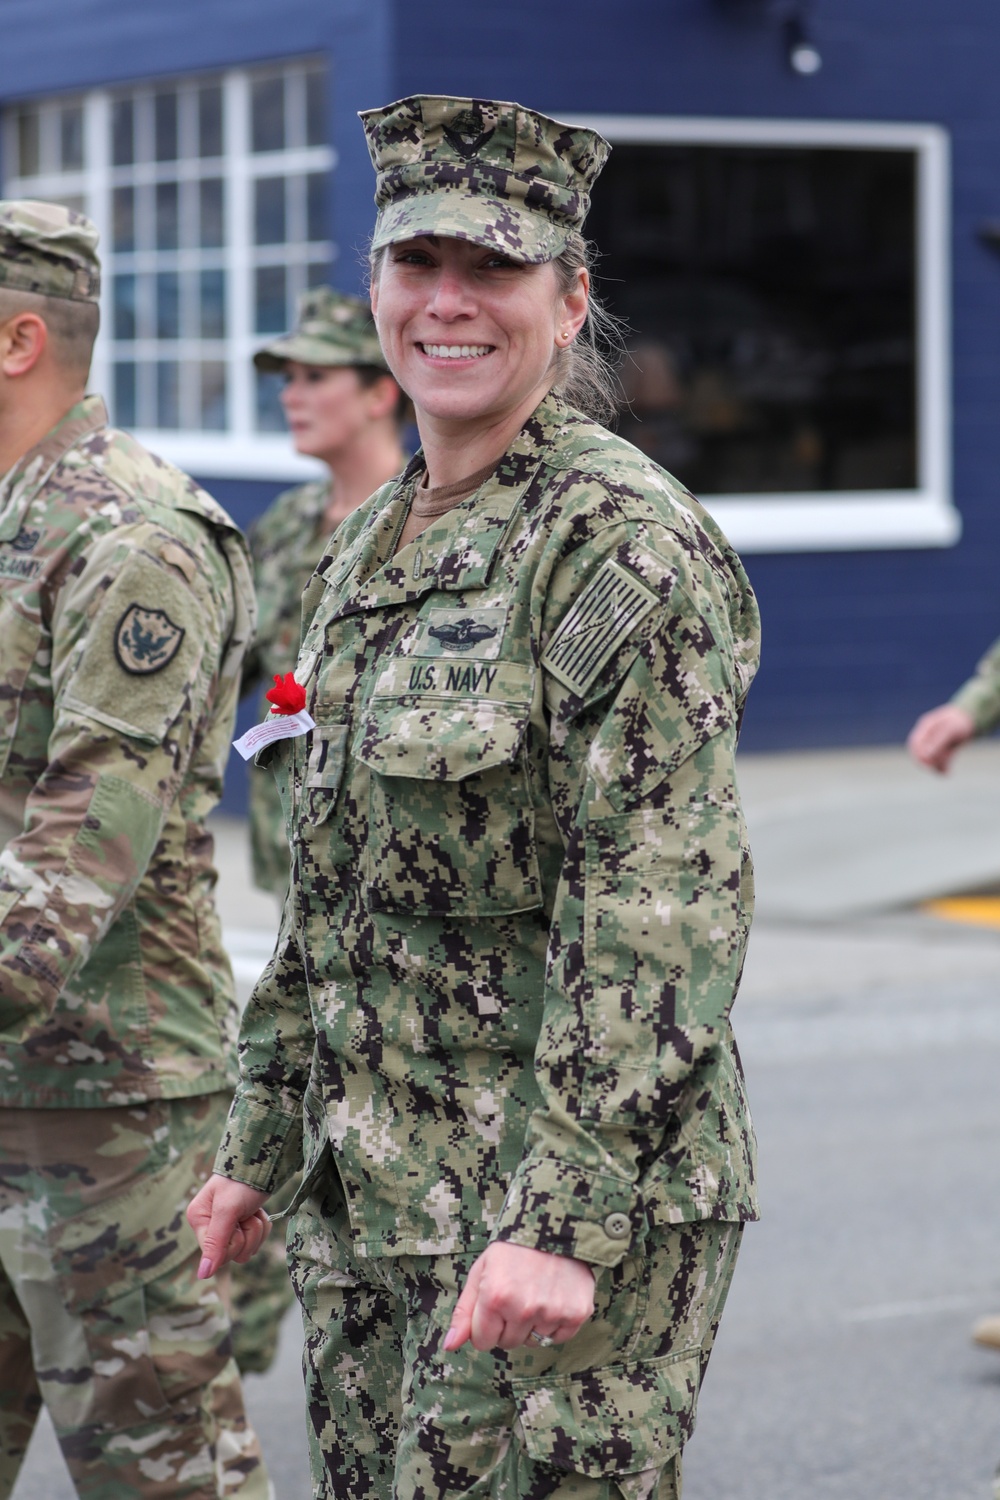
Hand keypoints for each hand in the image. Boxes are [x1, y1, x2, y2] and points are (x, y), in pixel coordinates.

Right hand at [187, 1173, 271, 1277]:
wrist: (262, 1162)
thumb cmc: (242, 1182)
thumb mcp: (228, 1211)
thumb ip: (215, 1242)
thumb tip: (202, 1274)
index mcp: (199, 1219)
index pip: (216, 1254)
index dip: (232, 1242)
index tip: (236, 1222)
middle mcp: (210, 1225)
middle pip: (232, 1254)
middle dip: (246, 1235)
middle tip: (246, 1213)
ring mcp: (227, 1226)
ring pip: (246, 1250)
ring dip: (256, 1230)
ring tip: (252, 1210)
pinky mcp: (242, 1225)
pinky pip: (255, 1241)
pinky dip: (262, 1227)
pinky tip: (258, 1211)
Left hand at [442, 1241, 595, 1352]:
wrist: (554, 1225)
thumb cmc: (512, 1250)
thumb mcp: (480, 1272)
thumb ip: (464, 1311)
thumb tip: (450, 1345)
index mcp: (495, 1297)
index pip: (482, 1341)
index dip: (486, 1325)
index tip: (494, 1306)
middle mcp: (523, 1308)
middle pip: (508, 1343)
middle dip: (508, 1325)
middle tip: (516, 1295)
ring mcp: (551, 1312)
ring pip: (533, 1341)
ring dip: (532, 1324)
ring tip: (535, 1293)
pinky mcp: (576, 1313)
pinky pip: (558, 1337)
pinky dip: (555, 1324)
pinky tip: (552, 1298)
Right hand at [906, 704, 975, 772]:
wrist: (972, 718)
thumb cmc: (961, 721)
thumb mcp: (950, 730)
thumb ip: (938, 742)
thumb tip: (926, 756)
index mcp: (926, 726)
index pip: (915, 743)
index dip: (919, 755)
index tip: (929, 763)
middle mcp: (927, 734)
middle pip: (921, 752)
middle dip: (929, 761)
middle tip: (940, 769)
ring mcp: (934, 741)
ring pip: (929, 757)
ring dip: (936, 765)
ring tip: (945, 772)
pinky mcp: (942, 748)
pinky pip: (938, 759)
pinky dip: (941, 766)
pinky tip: (946, 772)